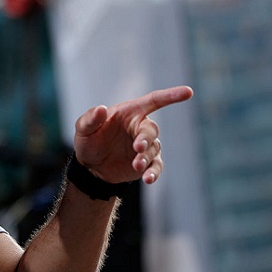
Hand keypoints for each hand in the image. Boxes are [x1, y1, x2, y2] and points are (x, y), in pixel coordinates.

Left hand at [73, 86, 192, 183]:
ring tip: (136, 166)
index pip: (153, 101)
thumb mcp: (83, 129)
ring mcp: (145, 145)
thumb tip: (101, 109)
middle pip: (151, 130)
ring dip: (146, 158)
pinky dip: (154, 172)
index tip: (188, 92)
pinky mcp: (147, 162)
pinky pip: (156, 166)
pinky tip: (148, 179)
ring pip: (154, 149)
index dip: (171, 96)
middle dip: (146, 139)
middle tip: (137, 148)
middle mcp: (140, 127)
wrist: (90, 166)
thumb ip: (90, 119)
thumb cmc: (88, 140)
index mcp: (129, 113)